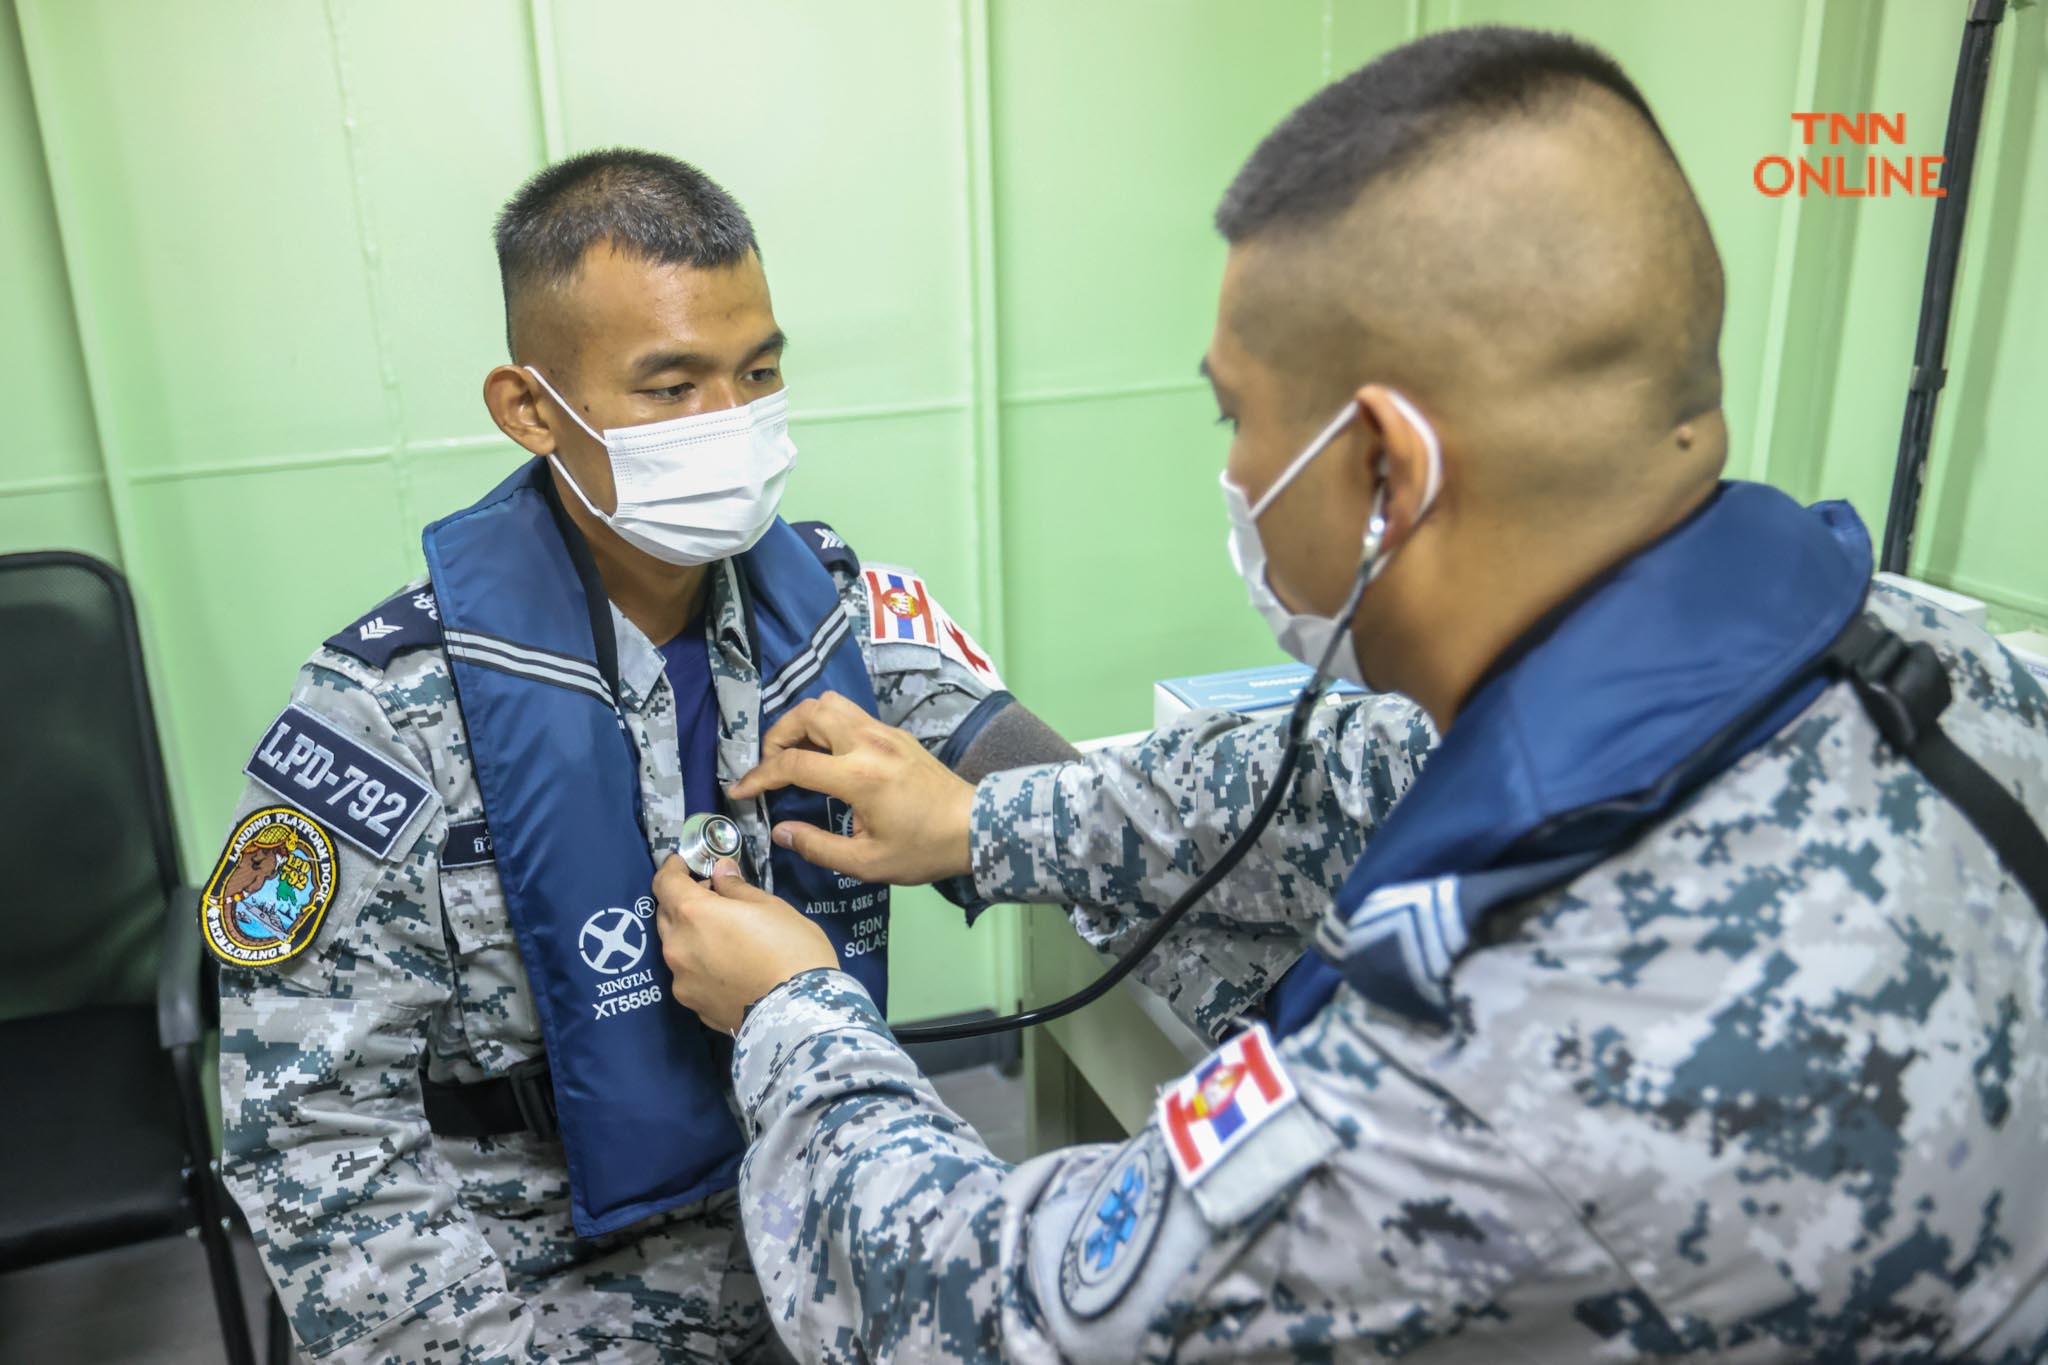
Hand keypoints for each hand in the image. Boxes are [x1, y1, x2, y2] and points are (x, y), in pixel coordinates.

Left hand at [654, 855, 838, 1033]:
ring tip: (723, 937)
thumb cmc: (792, 950)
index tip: (685, 862)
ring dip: (691, 935)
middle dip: (683, 901)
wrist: (800, 1015)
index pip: (665, 882)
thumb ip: (738, 888)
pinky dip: (701, 965)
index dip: (673, 868)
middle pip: (666, 914)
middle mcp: (677, 946)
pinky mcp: (692, 1006)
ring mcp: (681, 980)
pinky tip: (728, 968)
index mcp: (693, 914)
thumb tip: (721, 873)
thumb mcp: (771, 907)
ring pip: (677, 947)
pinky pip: (689, 975)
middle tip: (712, 898)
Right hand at [727, 691, 975, 885]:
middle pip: (806, 714)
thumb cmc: (923, 849)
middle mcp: (868, 743)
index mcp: (859, 776)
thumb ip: (817, 846)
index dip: (759, 777)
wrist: (975, 827)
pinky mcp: (894, 732)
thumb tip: (780, 831)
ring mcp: (883, 732)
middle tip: (770, 767)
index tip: (739, 791)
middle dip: (777, 737)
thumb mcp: (867, 863)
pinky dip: (825, 726)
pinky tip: (825, 756)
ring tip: (794, 755)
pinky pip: (849, 713)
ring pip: (829, 703)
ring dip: (802, 724)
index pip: (793, 764)